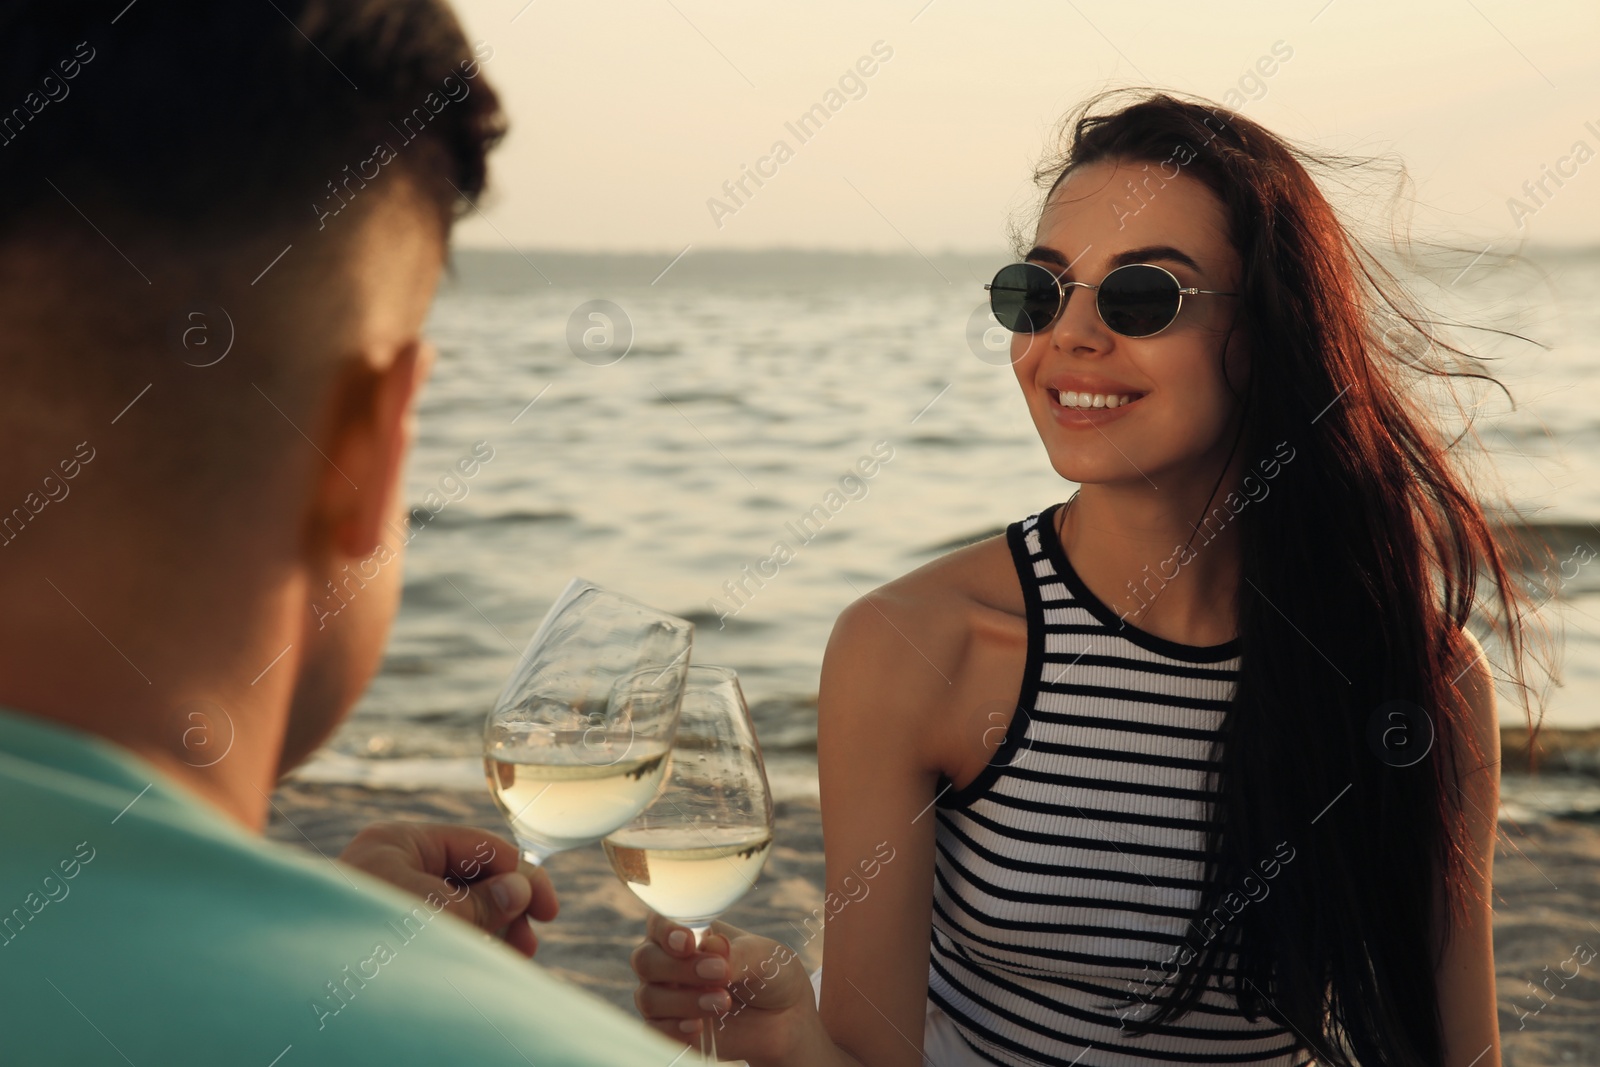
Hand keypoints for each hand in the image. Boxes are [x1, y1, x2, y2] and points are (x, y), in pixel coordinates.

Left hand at [339, 822, 556, 956]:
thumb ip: (488, 900)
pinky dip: (461, 943)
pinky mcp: (375, 935)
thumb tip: (521, 889)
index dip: (520, 874)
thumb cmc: (372, 943)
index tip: (549, 910)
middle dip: (503, 909)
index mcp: (397, 842)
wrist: (310, 991)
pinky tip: (478, 963)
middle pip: (465, 878)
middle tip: (528, 944)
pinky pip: (431, 931)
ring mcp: (380, 899)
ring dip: (486, 931)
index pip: (475, 846)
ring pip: (452, 908)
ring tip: (507, 960)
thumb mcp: (443, 913)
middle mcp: (387, 865)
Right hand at [631, 912, 816, 1063]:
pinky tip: (699, 1026)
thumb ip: (737, 953)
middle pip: (645, 960)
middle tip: (719, 973)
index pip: (658, 923)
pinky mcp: (671, 1028)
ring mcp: (666, 995)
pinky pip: (655, 1030)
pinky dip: (674, 1028)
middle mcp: (668, 961)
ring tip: (724, 1002)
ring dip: (684, 1000)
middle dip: (679, 968)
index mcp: (687, 932)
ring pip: (649, 997)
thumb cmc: (770, 973)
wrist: (785, 1017)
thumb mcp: (763, 956)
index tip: (688, 943)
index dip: (665, 931)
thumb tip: (712, 947)